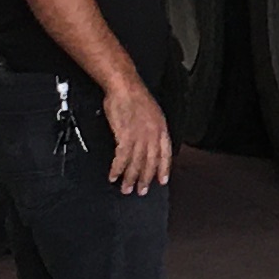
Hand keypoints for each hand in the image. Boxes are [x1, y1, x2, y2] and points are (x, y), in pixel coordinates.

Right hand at [102, 77, 173, 194]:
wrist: (124, 86)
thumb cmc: (135, 96)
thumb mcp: (151, 113)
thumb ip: (152, 129)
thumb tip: (149, 142)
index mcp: (161, 129)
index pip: (165, 154)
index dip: (163, 169)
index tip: (161, 181)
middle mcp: (153, 135)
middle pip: (150, 162)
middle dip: (145, 179)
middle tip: (141, 191)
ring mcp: (140, 136)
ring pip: (136, 163)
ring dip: (130, 178)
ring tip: (126, 189)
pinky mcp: (125, 136)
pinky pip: (122, 159)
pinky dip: (117, 169)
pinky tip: (113, 176)